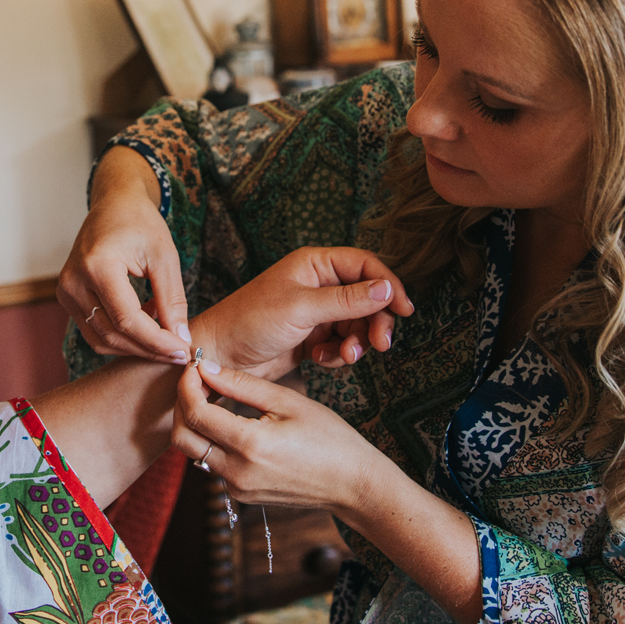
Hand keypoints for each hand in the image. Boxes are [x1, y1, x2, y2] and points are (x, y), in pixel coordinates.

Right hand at [59, 148, 188, 361]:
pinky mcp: (67, 297)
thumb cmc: (140, 223)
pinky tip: (145, 322)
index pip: (127, 320)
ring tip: (163, 330)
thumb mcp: (164, 256)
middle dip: (149, 348)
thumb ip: (172, 299)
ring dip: (135, 345)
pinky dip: (121, 335)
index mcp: (97, 265)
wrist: (114, 204)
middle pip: (112, 334)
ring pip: (101, 339)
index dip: (157, 341)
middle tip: (179, 351)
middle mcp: (73, 281)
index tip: (183, 351)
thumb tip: (180, 339)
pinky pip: (94, 331)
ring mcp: (66, 291)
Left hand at [173, 356, 392, 514]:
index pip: (195, 413)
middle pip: (183, 438)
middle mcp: (237, 472)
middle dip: (182, 407)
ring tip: (213, 398)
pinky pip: (213, 465)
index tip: (193, 368)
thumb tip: (204, 369)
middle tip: (196, 383)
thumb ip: (242, 385)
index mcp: (250, 445)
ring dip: (196, 424)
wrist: (352, 484)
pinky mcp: (241, 495)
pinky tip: (230, 422)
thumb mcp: (288, 402)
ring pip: (195, 453)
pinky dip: (212, 442)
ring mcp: (237, 489)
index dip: (187, 386)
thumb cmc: (329, 438)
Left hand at [192, 247, 413, 379]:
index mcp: (314, 264)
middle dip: (375, 322)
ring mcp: (315, 311)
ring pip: (356, 324)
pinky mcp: (311, 336)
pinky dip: (338, 354)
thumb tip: (387, 289)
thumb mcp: (301, 309)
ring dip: (356, 342)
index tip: (404, 310)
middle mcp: (317, 284)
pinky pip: (341, 342)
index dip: (388, 284)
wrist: (220, 357)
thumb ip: (346, 300)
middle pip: (367, 298)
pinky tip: (320, 359)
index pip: (365, 265)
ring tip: (344, 355)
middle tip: (380, 345)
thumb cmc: (250, 322)